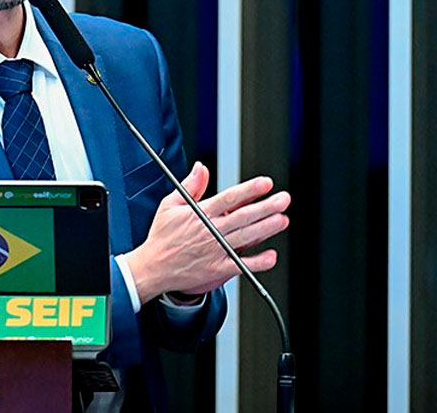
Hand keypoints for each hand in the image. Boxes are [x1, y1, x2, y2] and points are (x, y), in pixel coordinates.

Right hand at [123, 162, 290, 304]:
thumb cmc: (162, 237)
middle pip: (243, 216)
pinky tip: (271, 256)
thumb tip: (201, 167)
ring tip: (282, 220)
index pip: (229, 198)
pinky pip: (241, 265)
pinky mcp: (217, 268)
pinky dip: (257, 262)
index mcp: (200, 214)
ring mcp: (215, 250)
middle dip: (266, 207)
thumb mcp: (170, 205)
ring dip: (266, 228)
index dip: (249, 190)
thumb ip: (190, 186)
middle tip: (283, 199)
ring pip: (246, 237)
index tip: (265, 183)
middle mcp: (210, 231)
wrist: (153, 268)